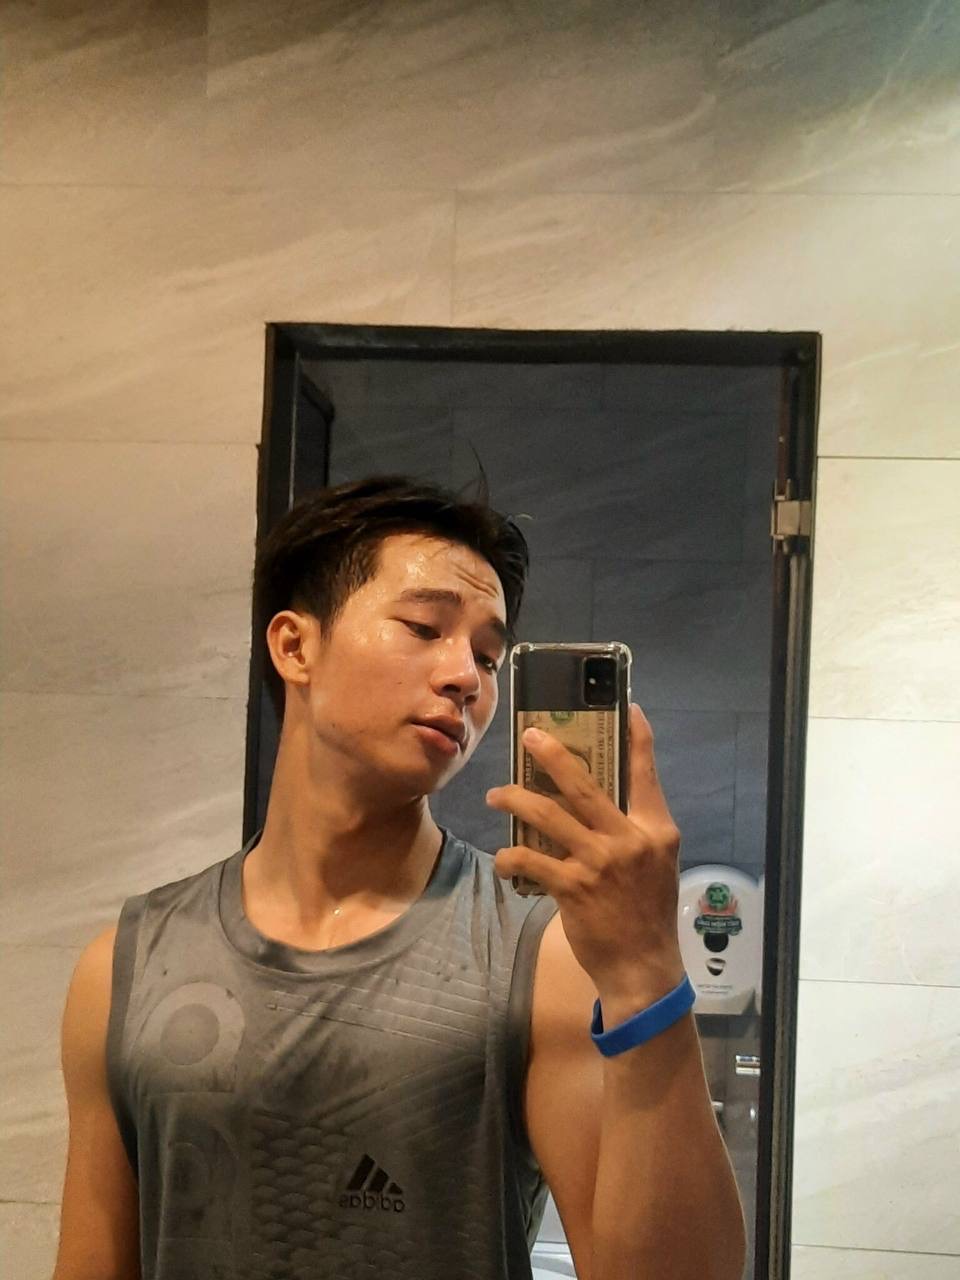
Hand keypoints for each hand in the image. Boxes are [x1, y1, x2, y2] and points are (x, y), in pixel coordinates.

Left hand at [485, 704, 684, 1002]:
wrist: (643, 967)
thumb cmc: (647, 911)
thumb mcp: (656, 862)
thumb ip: (635, 828)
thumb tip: (602, 798)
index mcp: (655, 829)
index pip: (646, 774)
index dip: (638, 738)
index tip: (628, 707)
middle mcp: (629, 840)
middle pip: (584, 784)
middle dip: (553, 755)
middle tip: (529, 736)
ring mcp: (600, 863)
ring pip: (548, 816)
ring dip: (516, 800)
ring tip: (496, 795)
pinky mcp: (574, 888)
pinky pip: (531, 861)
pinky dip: (511, 857)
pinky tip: (503, 858)